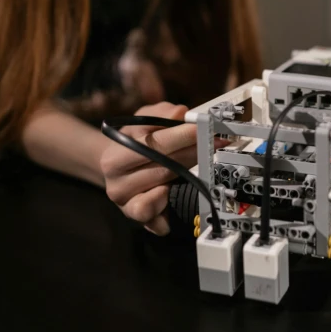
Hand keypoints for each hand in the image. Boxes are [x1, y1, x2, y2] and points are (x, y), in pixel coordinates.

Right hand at [99, 102, 226, 234]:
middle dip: (194, 152)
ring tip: (202, 161)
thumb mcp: (144, 121)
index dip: (183, 135)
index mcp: (114, 157)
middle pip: (164, 168)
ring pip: (164, 188)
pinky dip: (168, 204)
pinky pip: (158, 216)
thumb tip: (180, 112)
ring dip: (188, 174)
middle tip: (216, 142)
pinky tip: (176, 191)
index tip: (206, 127)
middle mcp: (116, 183)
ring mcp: (126, 204)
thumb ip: (162, 114)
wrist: (121, 171)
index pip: (154, 144)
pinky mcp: (139, 219)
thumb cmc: (136, 142)